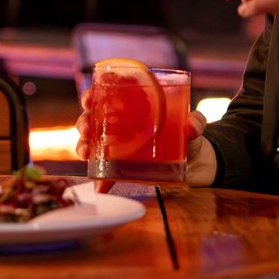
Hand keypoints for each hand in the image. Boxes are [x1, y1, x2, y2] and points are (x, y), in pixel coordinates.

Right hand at [76, 99, 216, 186]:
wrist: (196, 164)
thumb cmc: (189, 137)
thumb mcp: (193, 125)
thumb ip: (196, 122)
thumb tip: (191, 126)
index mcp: (133, 107)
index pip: (106, 96)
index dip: (92, 95)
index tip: (89, 99)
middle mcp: (121, 125)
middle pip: (93, 119)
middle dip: (83, 121)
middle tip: (85, 128)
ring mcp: (120, 147)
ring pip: (92, 143)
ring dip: (83, 146)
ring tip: (85, 152)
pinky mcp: (124, 168)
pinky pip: (106, 171)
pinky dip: (99, 178)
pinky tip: (98, 183)